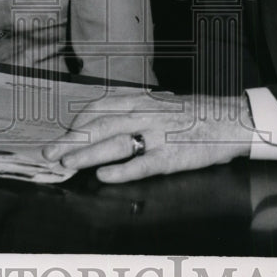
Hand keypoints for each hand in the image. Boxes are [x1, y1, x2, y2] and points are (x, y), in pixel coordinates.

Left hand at [42, 92, 253, 182]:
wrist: (227, 120)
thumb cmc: (190, 114)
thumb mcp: (158, 102)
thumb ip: (132, 109)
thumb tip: (100, 121)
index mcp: (141, 100)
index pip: (100, 107)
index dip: (78, 121)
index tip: (63, 133)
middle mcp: (146, 114)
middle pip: (100, 125)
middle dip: (71, 139)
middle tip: (49, 153)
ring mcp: (158, 135)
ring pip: (115, 144)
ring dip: (87, 154)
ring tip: (67, 164)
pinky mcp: (171, 156)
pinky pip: (142, 164)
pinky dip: (121, 170)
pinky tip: (103, 176)